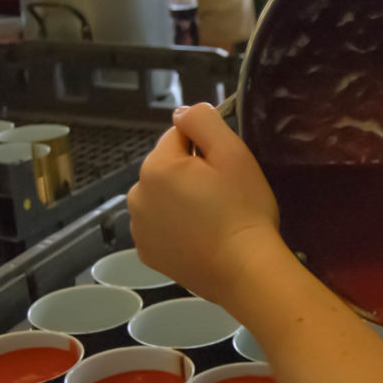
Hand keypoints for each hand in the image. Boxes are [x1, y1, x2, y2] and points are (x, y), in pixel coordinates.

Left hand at [127, 103, 280, 303]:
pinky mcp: (147, 253)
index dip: (206, 149)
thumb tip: (182, 112)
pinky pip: (160, 226)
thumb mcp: (233, 154)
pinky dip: (176, 228)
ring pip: (161, 197)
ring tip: (213, 219)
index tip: (226, 171)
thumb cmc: (244, 210)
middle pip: (166, 167)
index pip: (179, 136)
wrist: (244, 270)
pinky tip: (200, 238)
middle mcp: (137, 194)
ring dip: (180, 200)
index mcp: (156, 166)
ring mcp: (139, 228)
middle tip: (223, 196)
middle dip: (190, 175)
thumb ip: (203, 121)